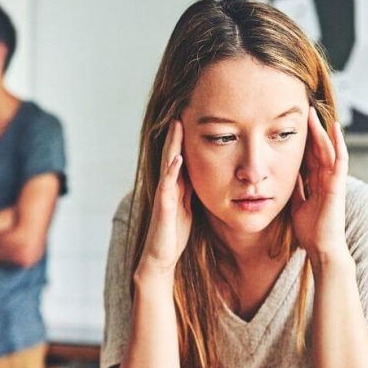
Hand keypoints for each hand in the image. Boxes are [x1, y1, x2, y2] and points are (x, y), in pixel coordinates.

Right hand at [135, 119, 192, 280]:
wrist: (161, 257)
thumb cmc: (175, 234)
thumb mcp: (190, 207)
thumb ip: (192, 190)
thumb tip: (205, 175)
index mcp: (176, 185)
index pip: (180, 155)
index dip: (184, 137)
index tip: (192, 116)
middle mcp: (167, 186)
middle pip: (172, 154)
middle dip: (176, 133)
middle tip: (180, 109)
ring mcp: (164, 196)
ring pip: (167, 164)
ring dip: (172, 145)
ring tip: (177, 124)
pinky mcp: (163, 208)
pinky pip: (167, 186)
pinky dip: (172, 171)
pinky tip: (178, 158)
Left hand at [291, 107, 348, 258]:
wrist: (322, 248)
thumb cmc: (311, 231)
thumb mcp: (297, 204)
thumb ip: (296, 189)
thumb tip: (286, 176)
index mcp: (316, 183)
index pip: (309, 156)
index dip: (303, 141)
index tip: (293, 125)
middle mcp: (326, 179)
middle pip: (318, 149)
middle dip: (312, 130)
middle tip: (304, 111)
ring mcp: (334, 181)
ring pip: (329, 150)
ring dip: (322, 131)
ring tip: (314, 114)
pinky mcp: (338, 186)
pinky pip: (340, 161)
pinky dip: (338, 144)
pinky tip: (335, 129)